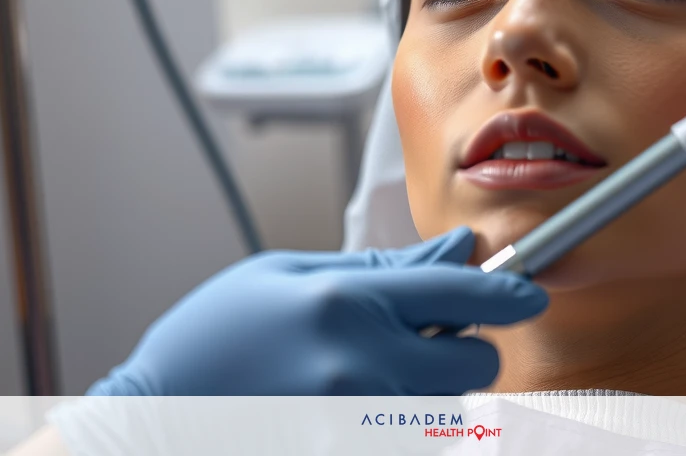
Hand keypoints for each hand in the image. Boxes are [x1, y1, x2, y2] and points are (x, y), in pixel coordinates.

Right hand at [87, 227, 547, 394]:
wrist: (153, 417)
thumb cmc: (212, 338)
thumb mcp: (289, 273)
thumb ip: (380, 266)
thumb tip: (460, 250)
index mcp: (345, 301)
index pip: (460, 293)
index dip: (509, 292)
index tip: (531, 293)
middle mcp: (360, 363)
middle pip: (474, 363)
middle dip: (462, 349)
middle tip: (424, 339)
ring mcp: (356, 419)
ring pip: (446, 410)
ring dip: (429, 390)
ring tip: (367, 375)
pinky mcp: (349, 447)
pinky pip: (410, 436)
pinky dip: (400, 420)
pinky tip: (354, 402)